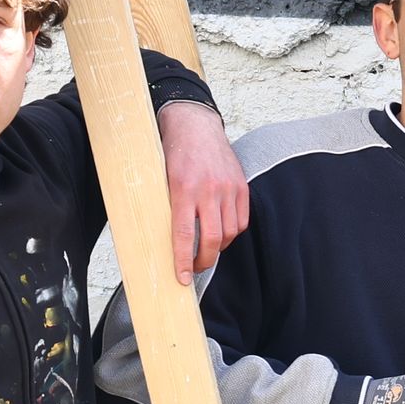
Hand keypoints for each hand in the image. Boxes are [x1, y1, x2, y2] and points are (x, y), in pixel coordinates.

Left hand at [160, 101, 247, 275]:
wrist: (195, 126)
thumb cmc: (174, 154)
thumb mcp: (162, 180)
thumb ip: (169, 208)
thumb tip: (169, 242)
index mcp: (184, 189)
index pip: (184, 234)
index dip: (183, 261)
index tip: (183, 278)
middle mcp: (209, 190)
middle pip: (212, 239)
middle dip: (204, 261)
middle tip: (196, 268)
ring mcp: (228, 188)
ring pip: (229, 233)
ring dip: (219, 246)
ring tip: (207, 247)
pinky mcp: (241, 186)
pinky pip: (241, 221)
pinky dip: (232, 232)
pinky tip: (221, 231)